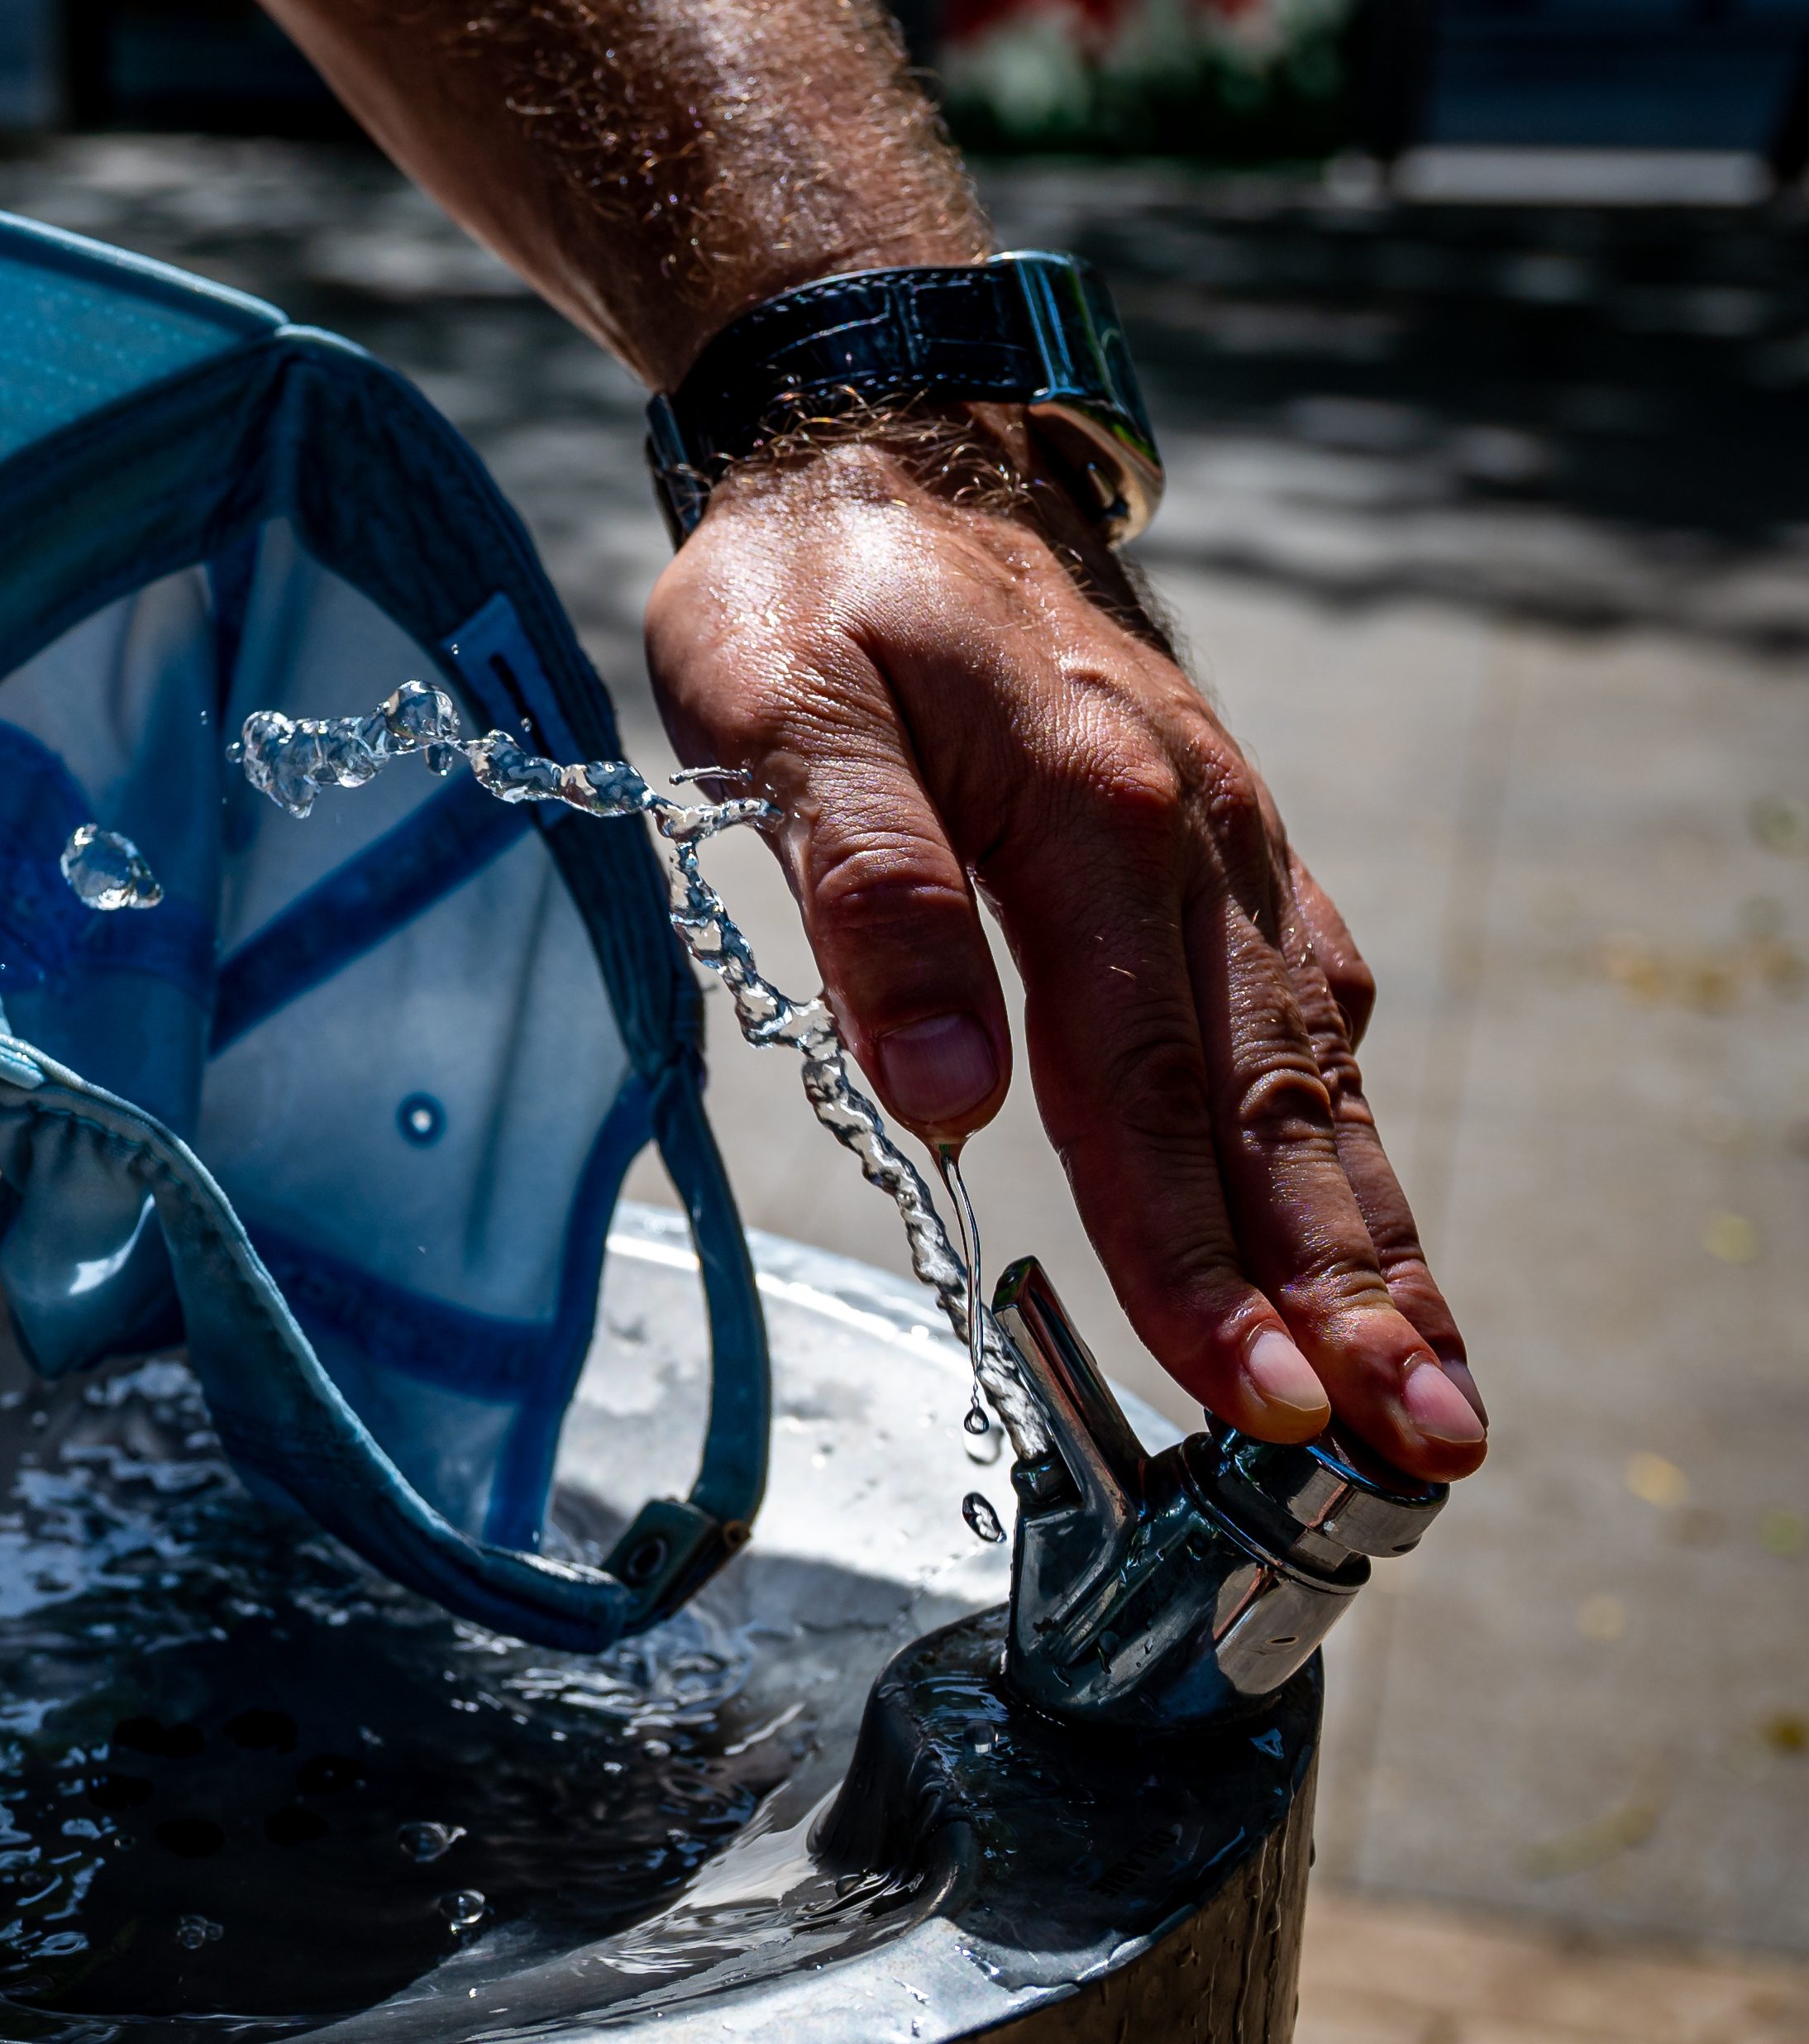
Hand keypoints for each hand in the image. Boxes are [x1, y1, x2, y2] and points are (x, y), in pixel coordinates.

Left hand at [643, 424, 1485, 1481]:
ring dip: (1368, 1240)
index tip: (1257, 1396)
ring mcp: (1230, 849)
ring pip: (1311, 1074)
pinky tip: (1361, 1229)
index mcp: (1090, 816)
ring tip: (1428, 1392)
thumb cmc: (813, 592)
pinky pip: (1302, 1012)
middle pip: (1270, 1107)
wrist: (891, 451)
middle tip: (1412, 1452)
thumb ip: (868, 889)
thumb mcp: (779, 712)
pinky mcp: (1226, 850)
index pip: (1141, 1088)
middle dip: (1342, 1293)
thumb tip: (950, 1092)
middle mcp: (1194, 842)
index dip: (1196, 1257)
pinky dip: (1337, 1136)